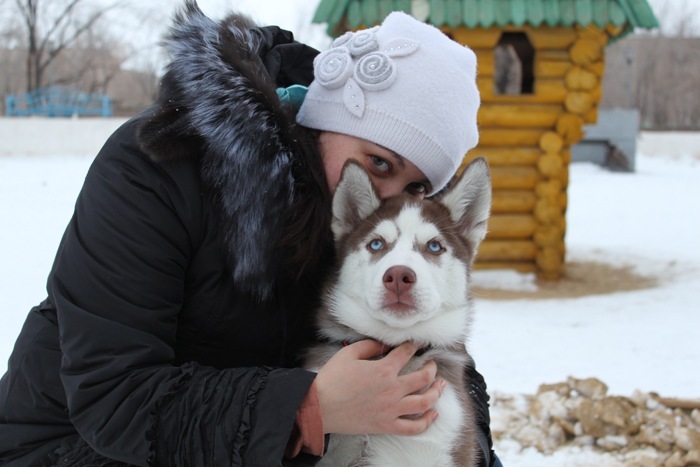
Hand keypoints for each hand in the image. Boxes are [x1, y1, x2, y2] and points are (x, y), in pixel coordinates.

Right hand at [314, 340, 445, 435]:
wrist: (319, 407)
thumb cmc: (332, 379)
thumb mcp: (349, 353)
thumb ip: (370, 345)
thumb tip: (385, 343)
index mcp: (383, 369)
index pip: (407, 353)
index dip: (414, 345)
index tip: (418, 343)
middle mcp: (392, 389)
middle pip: (423, 378)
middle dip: (431, 368)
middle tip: (432, 364)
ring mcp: (391, 409)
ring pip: (425, 402)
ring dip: (437, 392)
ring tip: (441, 386)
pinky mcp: (387, 425)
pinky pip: (413, 427)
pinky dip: (426, 421)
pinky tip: (432, 413)